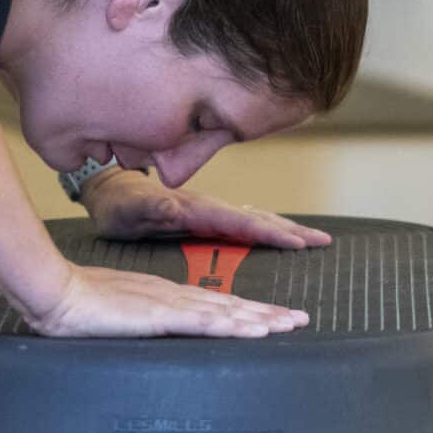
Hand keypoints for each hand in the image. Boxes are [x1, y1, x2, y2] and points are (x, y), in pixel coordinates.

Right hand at [25, 263, 308, 339]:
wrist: (56, 293)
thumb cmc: (77, 303)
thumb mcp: (118, 312)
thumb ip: (140, 319)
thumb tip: (156, 330)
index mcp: (164, 295)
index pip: (214, 304)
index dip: (247, 311)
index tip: (273, 318)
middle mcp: (173, 296)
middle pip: (230, 306)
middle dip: (267, 314)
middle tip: (299, 320)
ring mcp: (168, 304)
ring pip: (225, 312)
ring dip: (259, 319)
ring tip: (289, 325)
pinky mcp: (159, 314)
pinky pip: (202, 322)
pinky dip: (231, 325)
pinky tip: (251, 330)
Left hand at [83, 169, 331, 250]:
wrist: (109, 189)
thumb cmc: (117, 207)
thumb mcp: (129, 210)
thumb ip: (152, 208)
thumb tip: (174, 205)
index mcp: (195, 210)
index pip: (239, 222)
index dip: (268, 233)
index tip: (296, 243)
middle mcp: (208, 207)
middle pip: (257, 218)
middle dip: (291, 230)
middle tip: (324, 242)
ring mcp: (209, 210)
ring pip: (255, 217)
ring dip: (285, 227)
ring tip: (314, 238)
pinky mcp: (206, 216)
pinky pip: (244, 220)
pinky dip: (267, 226)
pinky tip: (278, 233)